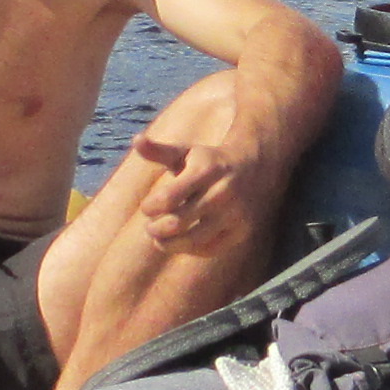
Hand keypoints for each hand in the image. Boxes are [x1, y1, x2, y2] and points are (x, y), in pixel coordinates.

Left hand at [130, 92, 265, 247]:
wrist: (253, 169)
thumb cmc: (208, 162)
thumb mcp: (185, 152)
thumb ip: (159, 151)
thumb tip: (136, 140)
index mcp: (206, 170)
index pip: (168, 197)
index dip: (150, 207)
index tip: (147, 208)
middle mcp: (222, 193)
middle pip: (178, 222)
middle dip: (156, 229)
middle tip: (150, 228)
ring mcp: (234, 214)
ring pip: (192, 240)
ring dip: (168, 244)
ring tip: (158, 240)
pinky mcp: (241, 231)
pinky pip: (208, 249)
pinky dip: (189, 249)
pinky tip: (179, 242)